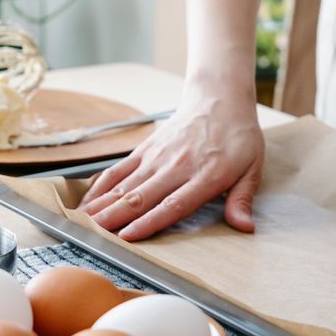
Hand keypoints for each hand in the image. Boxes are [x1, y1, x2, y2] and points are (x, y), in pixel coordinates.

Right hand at [78, 82, 263, 240]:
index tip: (129, 236)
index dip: (150, 222)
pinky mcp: (146, 149)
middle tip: (95, 236)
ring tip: (83, 223)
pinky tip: (87, 200)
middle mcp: (177, 166)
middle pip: (141, 196)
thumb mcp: (252, 168)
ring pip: (126, 185)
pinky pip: (120, 169)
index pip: (173, 204)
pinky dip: (102, 186)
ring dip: (103, 204)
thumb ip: (242, 199)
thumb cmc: (238, 136)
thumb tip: (245, 227)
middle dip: (116, 217)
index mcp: (205, 176)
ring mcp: (157, 156)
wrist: (219, 98)